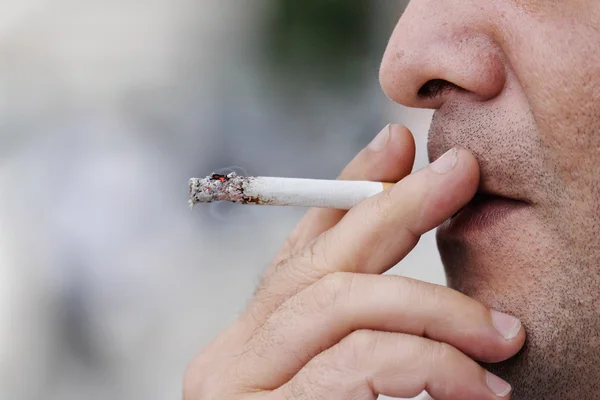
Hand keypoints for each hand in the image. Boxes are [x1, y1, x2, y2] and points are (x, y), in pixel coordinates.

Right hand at [184, 125, 525, 399]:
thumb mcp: (345, 377)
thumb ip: (361, 327)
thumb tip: (413, 269)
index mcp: (252, 343)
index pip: (299, 250)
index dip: (346, 187)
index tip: (395, 144)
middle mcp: (231, 359)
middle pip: (319, 264)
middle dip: (393, 209)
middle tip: (456, 174)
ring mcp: (238, 391)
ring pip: (342, 305)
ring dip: (434, 305)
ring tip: (502, 332)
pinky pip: (358, 365)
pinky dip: (425, 361)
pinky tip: (474, 380)